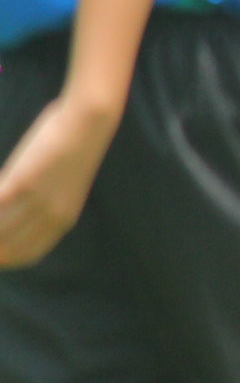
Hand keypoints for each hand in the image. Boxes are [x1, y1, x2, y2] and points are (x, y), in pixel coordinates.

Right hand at [0, 96, 120, 267]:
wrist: (87, 123)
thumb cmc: (72, 146)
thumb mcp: (60, 182)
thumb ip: (39, 199)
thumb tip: (11, 200)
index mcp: (63, 220)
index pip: (29, 253)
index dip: (7, 259)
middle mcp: (51, 218)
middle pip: (8, 248)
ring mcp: (36, 202)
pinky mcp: (21, 184)